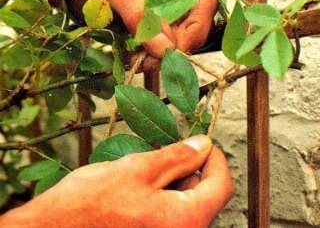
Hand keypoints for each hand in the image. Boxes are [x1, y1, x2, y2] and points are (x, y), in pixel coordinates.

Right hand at [0, 135, 233, 227]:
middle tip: (162, 153)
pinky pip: (168, 209)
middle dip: (188, 167)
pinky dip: (160, 191)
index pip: (220, 185)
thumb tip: (203, 144)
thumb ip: (177, 157)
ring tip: (142, 170)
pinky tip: (137, 185)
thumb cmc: (90, 203)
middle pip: (203, 193)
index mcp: (186, 221)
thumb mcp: (138, 170)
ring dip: (171, 178)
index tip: (202, 142)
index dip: (214, 158)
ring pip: (184, 199)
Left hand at [61, 0, 216, 57]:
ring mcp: (162, 5)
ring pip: (173, 36)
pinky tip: (135, 57)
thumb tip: (166, 51)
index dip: (195, 29)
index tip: (174, 51)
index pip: (202, 1)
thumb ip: (143, 19)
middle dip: (173, 47)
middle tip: (151, 63)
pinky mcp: (149, 19)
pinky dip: (148, 52)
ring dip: (159, 53)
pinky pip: (156, 40)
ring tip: (139, 62)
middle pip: (190, 23)